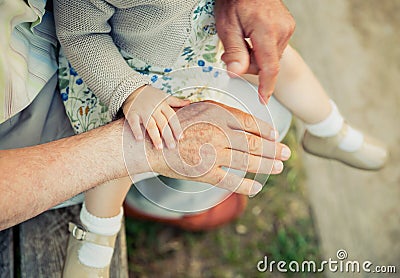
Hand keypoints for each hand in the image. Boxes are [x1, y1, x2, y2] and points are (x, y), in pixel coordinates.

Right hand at [122, 85, 189, 149]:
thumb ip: (176, 101)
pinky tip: (140, 139)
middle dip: (167, 135)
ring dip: (155, 136)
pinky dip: (136, 130)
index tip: (181, 138)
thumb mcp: (164, 96)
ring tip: (159, 147)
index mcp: (163, 104)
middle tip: (172, 147)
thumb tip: (189, 102)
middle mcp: (154, 108)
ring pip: (150, 125)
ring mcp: (143, 111)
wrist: (131, 88)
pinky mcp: (132, 113)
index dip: (176, 127)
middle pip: (162, 123)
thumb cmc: (150, 95)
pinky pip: (134, 123)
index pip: (172, 117)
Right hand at [123, 101, 290, 195]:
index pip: (250, 122)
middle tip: (286, 153)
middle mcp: (218, 132)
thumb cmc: (175, 124)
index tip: (276, 136)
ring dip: (266, 165)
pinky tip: (257, 188)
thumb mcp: (199, 108)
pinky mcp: (205, 173)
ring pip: (247, 161)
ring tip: (278, 166)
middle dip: (273, 149)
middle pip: (254, 142)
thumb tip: (246, 120)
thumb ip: (223, 112)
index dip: (266, 130)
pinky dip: (246, 186)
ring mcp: (212, 153)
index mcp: (217, 113)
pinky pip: (232, 181)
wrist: (150, 144)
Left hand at [215, 0, 294, 102]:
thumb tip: (236, 73)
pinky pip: (274, 48)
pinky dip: (261, 49)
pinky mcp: (287, 27)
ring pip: (270, 58)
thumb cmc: (235, 0)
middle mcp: (282, 30)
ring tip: (242, 40)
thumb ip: (233, 51)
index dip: (265, 87)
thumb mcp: (227, 26)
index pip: (269, 67)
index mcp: (267, 30)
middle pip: (267, 64)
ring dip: (255, 57)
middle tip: (232, 52)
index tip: (263, 100)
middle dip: (249, 65)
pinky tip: (251, 38)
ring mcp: (287, 28)